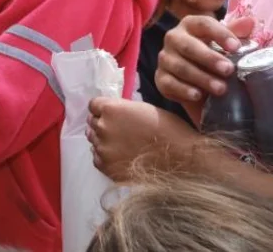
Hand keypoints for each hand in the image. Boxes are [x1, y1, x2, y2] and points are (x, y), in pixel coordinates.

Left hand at [87, 98, 201, 181]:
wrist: (180, 158)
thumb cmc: (167, 129)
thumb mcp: (142, 109)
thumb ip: (122, 110)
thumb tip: (112, 115)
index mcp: (111, 109)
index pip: (93, 105)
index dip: (102, 109)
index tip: (111, 114)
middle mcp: (102, 127)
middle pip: (92, 122)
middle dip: (102, 123)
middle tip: (118, 130)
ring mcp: (102, 148)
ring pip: (93, 140)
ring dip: (103, 140)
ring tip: (120, 145)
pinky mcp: (106, 167)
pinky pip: (97, 158)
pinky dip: (105, 157)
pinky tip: (120, 157)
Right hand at [154, 14, 255, 117]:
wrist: (196, 82)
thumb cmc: (212, 57)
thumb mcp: (225, 45)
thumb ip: (236, 33)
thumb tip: (249, 22)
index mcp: (190, 25)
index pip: (203, 24)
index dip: (220, 34)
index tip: (236, 47)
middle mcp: (173, 38)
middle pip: (189, 46)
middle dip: (210, 58)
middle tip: (229, 70)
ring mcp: (165, 59)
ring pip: (180, 67)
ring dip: (201, 78)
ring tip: (221, 88)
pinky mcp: (160, 78)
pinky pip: (170, 83)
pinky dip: (184, 90)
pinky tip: (197, 94)